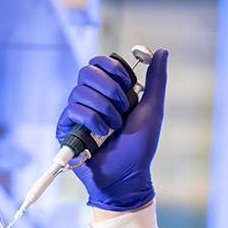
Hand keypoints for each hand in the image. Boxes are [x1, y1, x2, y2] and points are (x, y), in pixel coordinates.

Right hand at [55, 48, 168, 210]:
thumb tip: (161, 51)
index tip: (127, 82)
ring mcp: (77, 112)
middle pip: (87, 71)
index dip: (112, 67)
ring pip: (80, 90)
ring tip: (115, 127)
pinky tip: (101, 134)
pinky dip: (92, 120)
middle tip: (124, 107)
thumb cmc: (140, 146)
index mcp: (109, 91)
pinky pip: (72, 110)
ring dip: (104, 108)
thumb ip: (156, 80)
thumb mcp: (152, 109)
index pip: (100, 63)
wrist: (128, 175)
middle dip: (110, 88)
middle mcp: (91, 98)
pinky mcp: (66, 127)